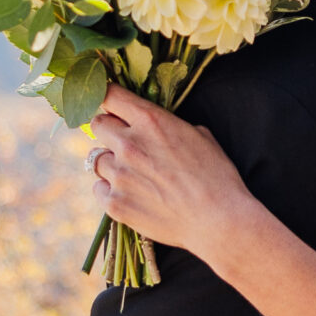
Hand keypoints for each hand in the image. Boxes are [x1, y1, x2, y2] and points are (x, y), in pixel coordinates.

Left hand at [87, 86, 261, 261]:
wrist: (219, 221)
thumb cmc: (216, 177)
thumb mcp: (200, 136)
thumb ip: (169, 126)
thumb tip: (157, 127)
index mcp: (150, 120)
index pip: (110, 94)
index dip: (109, 98)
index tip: (112, 105)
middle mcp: (128, 144)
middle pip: (97, 124)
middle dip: (109, 130)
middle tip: (125, 143)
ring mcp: (119, 175)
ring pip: (96, 159)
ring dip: (111, 163)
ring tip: (133, 175)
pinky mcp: (115, 203)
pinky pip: (99, 189)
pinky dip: (110, 190)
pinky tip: (131, 195)